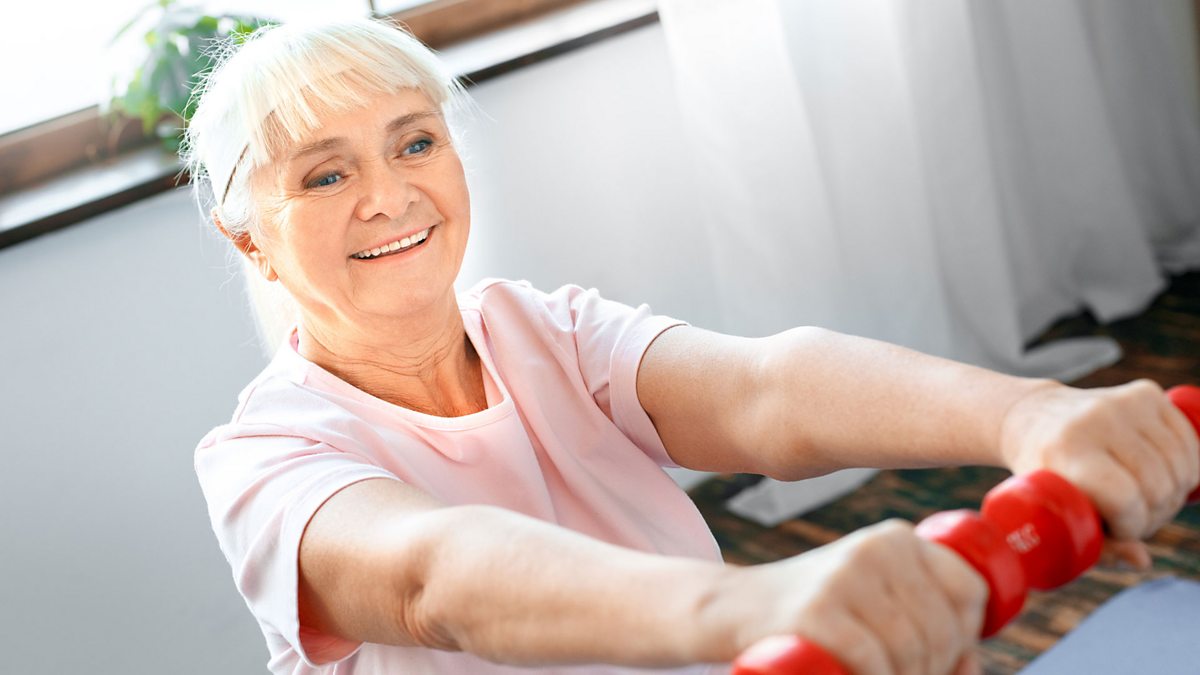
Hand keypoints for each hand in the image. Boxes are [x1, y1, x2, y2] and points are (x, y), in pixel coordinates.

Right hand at [731, 520, 986, 674]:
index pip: (969, 590)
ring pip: (911, 650)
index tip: (943, 658)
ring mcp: (843, 577)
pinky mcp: (816, 611)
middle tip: (902, 674)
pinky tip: (850, 674)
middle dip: (933, 668)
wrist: (732, 609)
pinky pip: (872, 660)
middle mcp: (875, 549)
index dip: (966, 636)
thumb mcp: (874, 603)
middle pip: (942, 629)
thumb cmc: (814, 614)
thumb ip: (925, 625)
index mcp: (896, 539)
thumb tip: (971, 667)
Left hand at [998, 380, 1199, 567]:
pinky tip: (1162, 476)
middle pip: (1158, 486)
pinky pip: (1189, 442)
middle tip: (1132, 518)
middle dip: (1153, 514)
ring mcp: (1123, 402)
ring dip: (1173, 494)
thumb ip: (1097, 545)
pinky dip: (1186, 467)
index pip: (1125, 500)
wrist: (1032, 418)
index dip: (1130, 526)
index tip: (1116, 529)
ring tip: (1144, 499)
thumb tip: (1142, 561)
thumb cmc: (1044, 475)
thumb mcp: (1054, 512)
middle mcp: (1095, 419)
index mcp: (1066, 450)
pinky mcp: (1145, 392)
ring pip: (1181, 466)